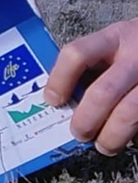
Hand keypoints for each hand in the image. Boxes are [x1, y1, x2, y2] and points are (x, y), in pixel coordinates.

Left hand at [44, 18, 137, 154]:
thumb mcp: (117, 44)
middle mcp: (137, 54)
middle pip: (103, 92)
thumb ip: (93, 66)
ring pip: (129, 113)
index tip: (53, 101)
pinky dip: (137, 136)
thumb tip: (65, 104)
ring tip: (106, 145)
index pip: (76, 54)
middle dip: (86, 121)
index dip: (59, 81)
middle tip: (80, 133)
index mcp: (115, 37)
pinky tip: (133, 137)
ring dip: (112, 136)